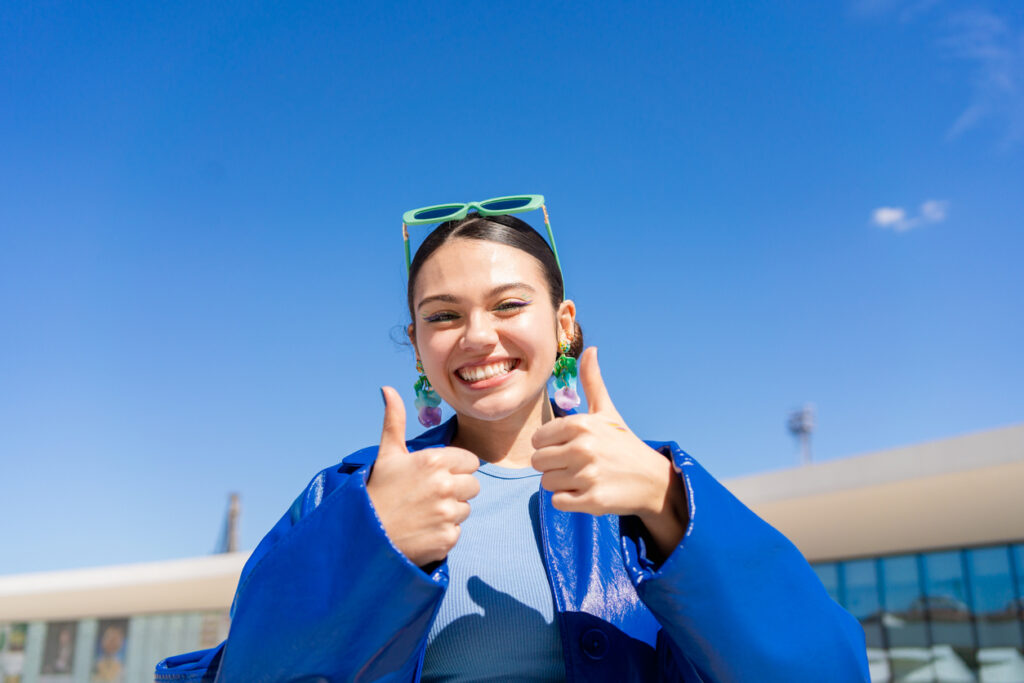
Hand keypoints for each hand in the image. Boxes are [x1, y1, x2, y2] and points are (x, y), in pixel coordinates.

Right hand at [367, 387, 480, 566]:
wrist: (363, 536)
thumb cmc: (377, 491)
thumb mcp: (387, 454)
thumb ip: (394, 420)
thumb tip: (387, 388)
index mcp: (434, 461)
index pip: (470, 461)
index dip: (455, 468)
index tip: (436, 476)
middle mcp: (444, 486)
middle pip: (473, 486)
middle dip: (456, 490)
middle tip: (429, 496)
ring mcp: (447, 514)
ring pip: (466, 509)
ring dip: (450, 512)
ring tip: (423, 513)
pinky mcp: (447, 539)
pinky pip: (457, 531)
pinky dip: (443, 533)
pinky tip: (422, 530)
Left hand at [531, 348, 686, 553]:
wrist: (652, 479)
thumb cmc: (623, 444)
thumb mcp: (607, 412)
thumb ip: (592, 382)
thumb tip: (590, 349)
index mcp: (580, 424)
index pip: (537, 439)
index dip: (550, 446)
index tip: (569, 448)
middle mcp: (582, 448)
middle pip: (538, 462)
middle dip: (553, 466)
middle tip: (576, 465)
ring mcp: (587, 475)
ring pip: (546, 483)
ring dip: (561, 483)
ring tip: (583, 478)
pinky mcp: (592, 500)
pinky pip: (558, 501)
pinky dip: (568, 500)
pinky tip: (587, 492)